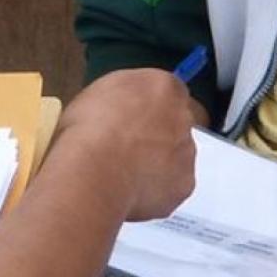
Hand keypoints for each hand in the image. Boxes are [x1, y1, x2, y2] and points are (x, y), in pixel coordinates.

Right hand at [56, 68, 197, 220]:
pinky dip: (155, 189)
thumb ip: (123, 96)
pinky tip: (130, 189)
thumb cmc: (90, 126)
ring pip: (176, 157)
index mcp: (164, 86)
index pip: (167, 91)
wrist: (95, 169)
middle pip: (176, 124)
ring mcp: (186, 154)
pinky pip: (170, 186)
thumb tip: (122, 108)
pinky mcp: (183, 186)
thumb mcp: (98, 92)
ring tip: (123, 172)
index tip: (130, 117)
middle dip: (157, 134)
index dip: (148, 106)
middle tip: (126, 146)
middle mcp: (183, 117)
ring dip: (158, 162)